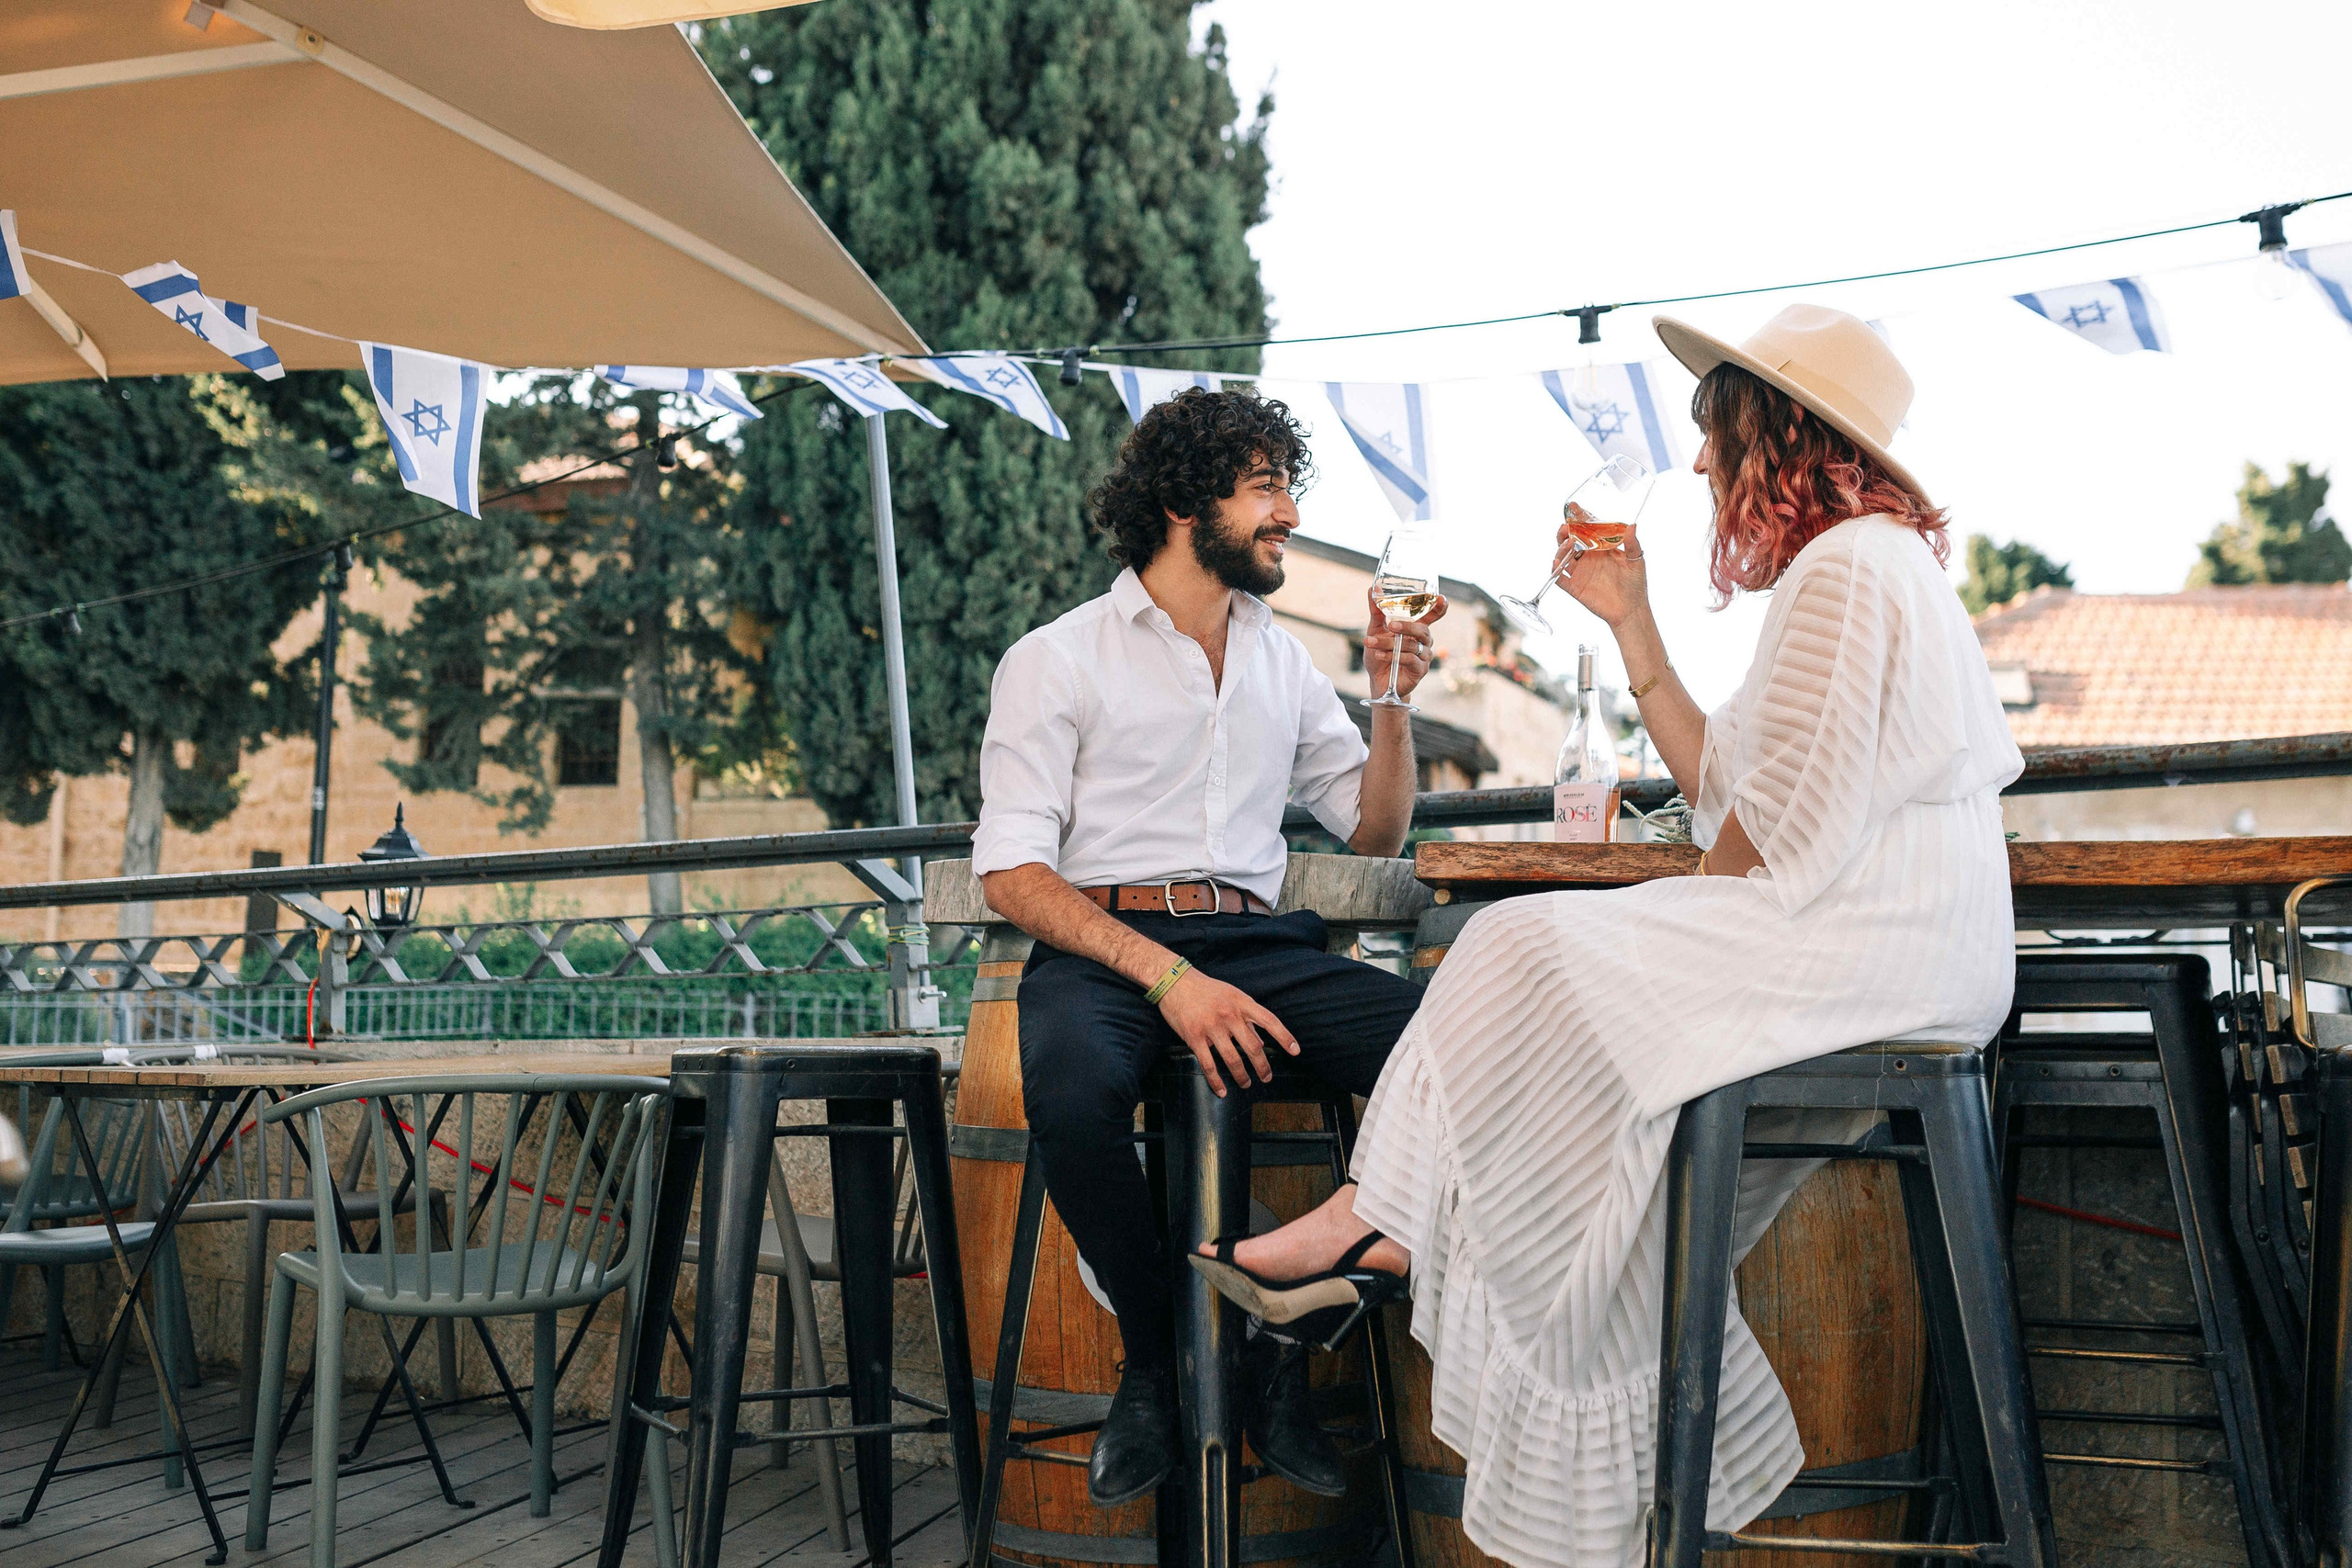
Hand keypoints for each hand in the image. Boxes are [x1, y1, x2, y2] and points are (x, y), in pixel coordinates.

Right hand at [1155, 968, 1299, 1096]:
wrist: (1175, 981)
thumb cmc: (1206, 989)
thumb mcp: (1232, 996)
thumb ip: (1247, 1018)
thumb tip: (1261, 1042)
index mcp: (1242, 1003)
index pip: (1269, 1021)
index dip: (1284, 1037)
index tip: (1295, 1051)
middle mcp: (1229, 1014)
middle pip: (1252, 1046)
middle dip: (1262, 1066)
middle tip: (1267, 1077)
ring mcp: (1211, 1026)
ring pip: (1232, 1059)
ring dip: (1242, 1076)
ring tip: (1246, 1084)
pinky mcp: (1194, 1037)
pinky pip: (1208, 1064)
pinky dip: (1216, 1081)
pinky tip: (1222, 1090)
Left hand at [1364, 586, 1446, 700]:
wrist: (1377, 681)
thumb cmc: (1380, 654)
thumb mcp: (1375, 630)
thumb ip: (1377, 611)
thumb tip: (1372, 589)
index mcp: (1417, 630)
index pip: (1433, 616)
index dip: (1439, 608)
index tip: (1441, 598)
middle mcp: (1424, 642)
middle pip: (1423, 630)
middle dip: (1407, 627)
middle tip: (1391, 625)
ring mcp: (1424, 657)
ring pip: (1412, 646)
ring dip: (1390, 644)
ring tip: (1372, 643)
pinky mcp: (1420, 670)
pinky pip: (1410, 660)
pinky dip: (1392, 656)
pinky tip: (1379, 655)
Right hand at [1557, 509, 1649, 629]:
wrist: (1631, 609)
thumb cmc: (1635, 584)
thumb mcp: (1636, 561)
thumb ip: (1632, 544)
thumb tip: (1632, 526)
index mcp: (1600, 548)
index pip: (1586, 530)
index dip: (1579, 518)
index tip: (1574, 508)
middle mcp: (1587, 558)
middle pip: (1569, 541)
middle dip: (1565, 532)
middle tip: (1565, 527)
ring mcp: (1580, 572)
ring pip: (1563, 557)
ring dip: (1561, 548)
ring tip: (1568, 543)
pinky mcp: (1575, 587)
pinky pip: (1560, 578)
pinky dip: (1555, 571)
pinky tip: (1557, 564)